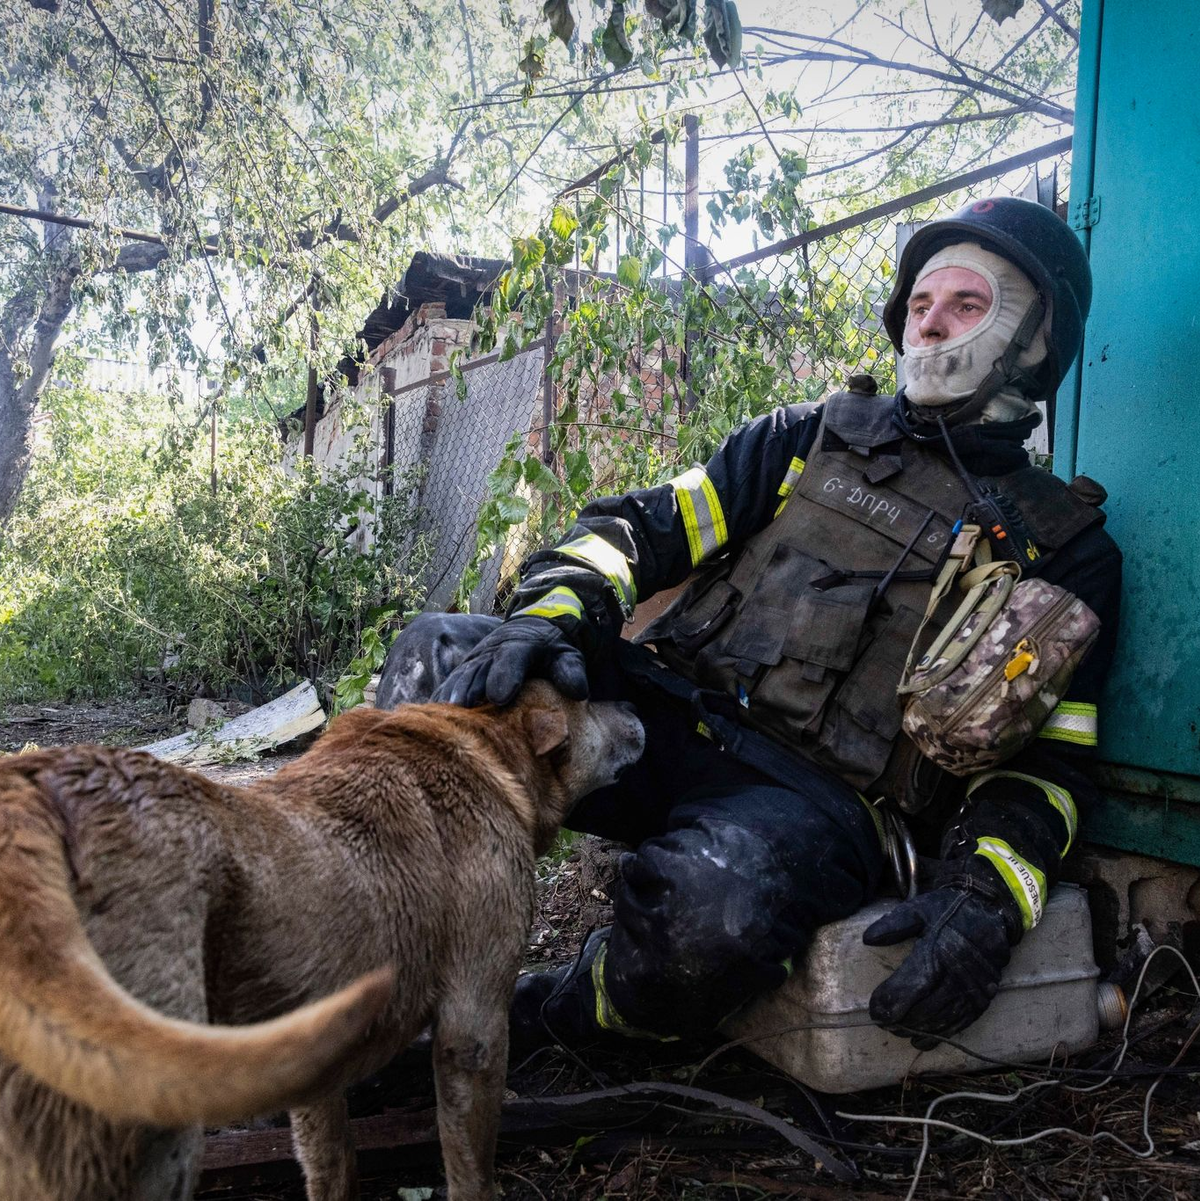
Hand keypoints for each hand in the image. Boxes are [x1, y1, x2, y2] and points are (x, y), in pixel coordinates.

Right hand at [431, 616, 588, 707]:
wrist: (532, 631)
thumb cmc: (551, 650)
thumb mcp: (567, 654)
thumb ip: (571, 670)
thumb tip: (577, 690)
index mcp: (520, 646)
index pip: (512, 657)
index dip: (505, 674)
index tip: (500, 696)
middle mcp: (492, 653)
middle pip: (477, 670)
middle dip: (468, 689)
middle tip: (460, 709)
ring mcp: (475, 662)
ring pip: (459, 678)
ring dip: (451, 697)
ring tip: (441, 718)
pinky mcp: (464, 673)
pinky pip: (450, 687)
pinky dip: (441, 702)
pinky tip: (433, 720)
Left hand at [863, 887, 1010, 1050]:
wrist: (990, 912)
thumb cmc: (949, 910)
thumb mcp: (919, 909)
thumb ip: (893, 924)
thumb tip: (868, 939)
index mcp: (938, 952)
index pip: (910, 987)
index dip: (891, 1003)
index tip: (875, 1011)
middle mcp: (956, 975)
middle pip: (924, 1009)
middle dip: (901, 1021)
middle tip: (882, 1023)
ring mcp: (971, 990)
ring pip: (941, 1020)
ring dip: (918, 1030)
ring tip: (898, 1031)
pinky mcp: (982, 999)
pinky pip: (960, 1024)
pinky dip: (940, 1035)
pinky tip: (923, 1040)